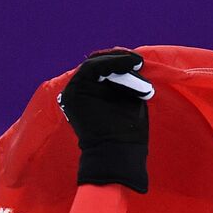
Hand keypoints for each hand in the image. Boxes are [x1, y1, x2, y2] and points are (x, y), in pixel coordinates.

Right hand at [58, 49, 154, 191]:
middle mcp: (83, 92)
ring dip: (118, 63)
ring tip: (136, 64)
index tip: (140, 61)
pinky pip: (90, 69)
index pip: (106, 70)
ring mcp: (75, 92)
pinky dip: (110, 64)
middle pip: (99, 65)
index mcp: (95, 95)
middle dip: (119, 59)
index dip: (121, 62)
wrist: (117, 153)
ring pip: (95, 65)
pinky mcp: (72, 93)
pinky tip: (128, 64)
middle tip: (138, 60)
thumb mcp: (132, 101)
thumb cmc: (129, 133)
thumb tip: (133, 62)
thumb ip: (129, 82)